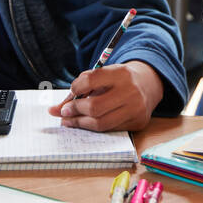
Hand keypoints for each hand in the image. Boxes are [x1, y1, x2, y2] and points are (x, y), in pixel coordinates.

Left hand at [47, 61, 164, 131]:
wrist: (149, 83)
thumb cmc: (119, 79)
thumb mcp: (103, 75)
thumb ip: (79, 89)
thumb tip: (53, 111)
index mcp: (121, 73)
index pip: (90, 81)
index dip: (75, 88)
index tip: (71, 93)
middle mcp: (131, 91)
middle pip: (94, 107)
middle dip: (75, 111)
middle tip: (65, 112)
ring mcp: (136, 109)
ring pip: (101, 123)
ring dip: (81, 124)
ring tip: (71, 120)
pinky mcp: (138, 122)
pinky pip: (110, 130)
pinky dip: (96, 128)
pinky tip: (88, 123)